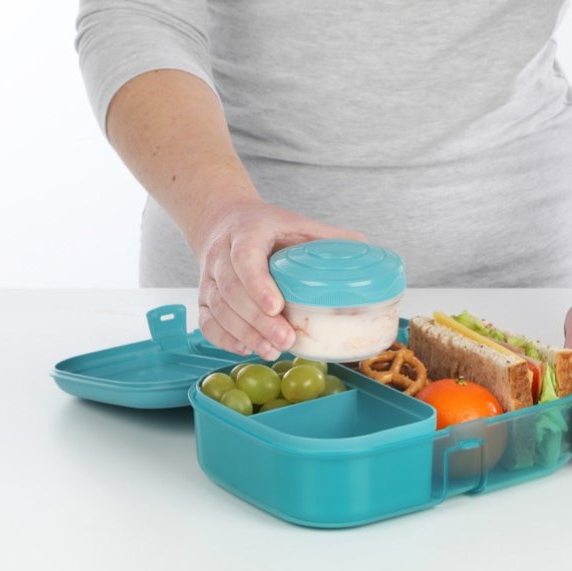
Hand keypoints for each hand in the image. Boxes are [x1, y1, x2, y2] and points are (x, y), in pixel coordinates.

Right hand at [194, 199, 365, 360]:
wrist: (225, 220)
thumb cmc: (267, 226)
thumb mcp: (297, 222)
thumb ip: (329, 237)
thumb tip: (368, 250)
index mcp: (246, 232)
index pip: (245, 258)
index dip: (258, 285)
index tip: (276, 307)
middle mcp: (221, 254)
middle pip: (231, 291)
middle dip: (257, 320)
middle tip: (285, 340)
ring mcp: (209, 277)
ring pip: (219, 309)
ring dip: (244, 334)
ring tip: (272, 350)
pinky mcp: (204, 296)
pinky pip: (207, 321)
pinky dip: (224, 339)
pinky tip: (247, 348)